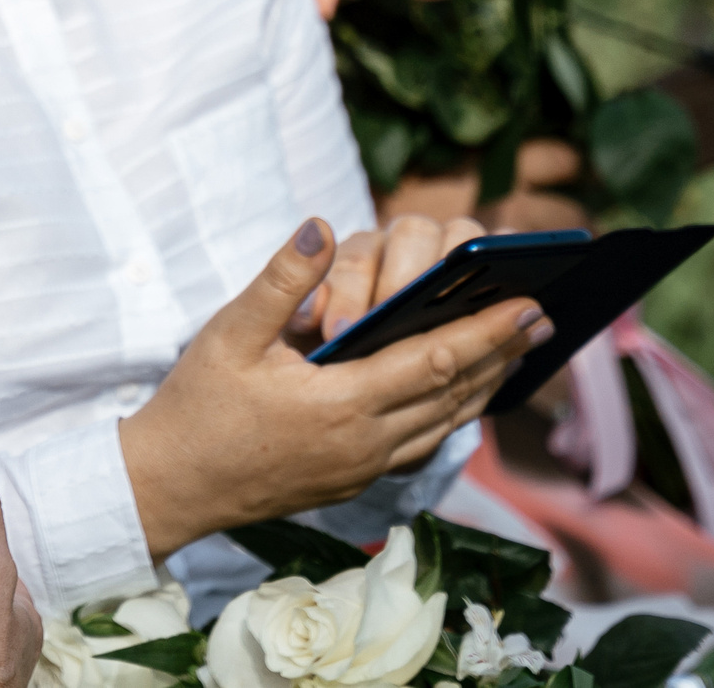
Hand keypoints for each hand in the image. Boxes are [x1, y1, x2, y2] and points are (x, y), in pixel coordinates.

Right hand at [119, 218, 545, 561]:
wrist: (170, 487)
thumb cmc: (197, 406)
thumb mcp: (229, 333)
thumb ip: (280, 280)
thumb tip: (321, 226)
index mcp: (340, 406)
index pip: (435, 363)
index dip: (487, 333)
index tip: (528, 305)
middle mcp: (364, 445)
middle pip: (454, 397)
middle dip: (501, 356)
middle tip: (543, 320)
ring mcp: (362, 469)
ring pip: (444, 426)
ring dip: (484, 387)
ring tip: (516, 351)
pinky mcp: (353, 481)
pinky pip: (420, 444)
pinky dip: (451, 414)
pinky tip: (460, 394)